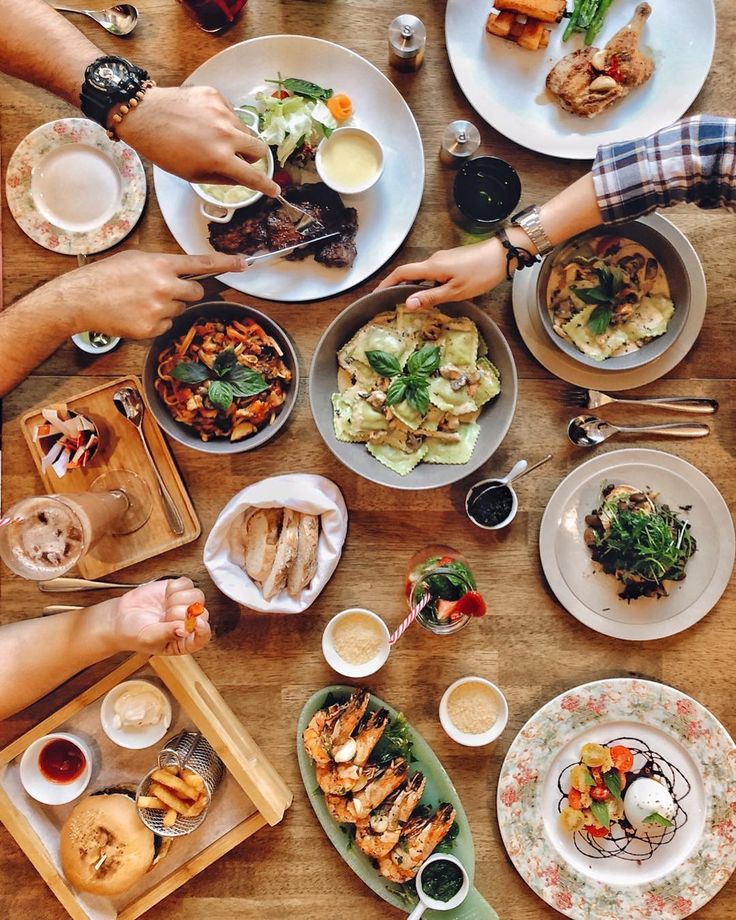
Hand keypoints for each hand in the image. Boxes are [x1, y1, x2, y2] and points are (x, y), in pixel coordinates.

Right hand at [57, 250, 246, 338]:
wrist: (80, 299)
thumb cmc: (106, 276)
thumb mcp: (136, 259)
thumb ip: (163, 264)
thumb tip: (183, 271)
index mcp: (161, 264)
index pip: (202, 263)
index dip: (226, 263)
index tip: (243, 264)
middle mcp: (165, 286)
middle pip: (197, 291)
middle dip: (187, 291)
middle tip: (164, 290)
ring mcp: (160, 310)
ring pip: (181, 309)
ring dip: (169, 307)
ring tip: (141, 301)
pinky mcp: (152, 329)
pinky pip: (167, 326)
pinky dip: (156, 322)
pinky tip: (137, 314)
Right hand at [112, 578, 210, 655]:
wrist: (120, 617)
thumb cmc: (134, 633)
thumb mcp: (149, 638)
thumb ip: (168, 633)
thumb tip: (185, 630)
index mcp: (184, 641)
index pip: (203, 637)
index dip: (203, 629)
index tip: (195, 622)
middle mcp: (188, 623)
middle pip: (203, 613)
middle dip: (182, 612)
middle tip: (165, 616)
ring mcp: (184, 605)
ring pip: (197, 596)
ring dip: (178, 599)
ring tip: (165, 606)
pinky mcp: (178, 590)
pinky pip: (187, 583)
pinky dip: (175, 587)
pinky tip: (165, 595)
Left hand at [116, 86, 279, 195]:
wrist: (144, 115)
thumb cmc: (165, 151)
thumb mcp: (193, 174)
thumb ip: (221, 177)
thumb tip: (240, 176)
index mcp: (220, 159)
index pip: (253, 176)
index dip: (266, 186)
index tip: (274, 190)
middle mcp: (226, 134)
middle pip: (259, 149)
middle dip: (253, 157)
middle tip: (238, 158)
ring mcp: (222, 112)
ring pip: (244, 130)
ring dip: (236, 137)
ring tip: (212, 137)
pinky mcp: (215, 96)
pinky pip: (230, 113)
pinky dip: (223, 120)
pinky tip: (204, 121)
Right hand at [376, 238, 507, 309]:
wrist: (503, 254)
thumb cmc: (481, 273)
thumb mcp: (455, 291)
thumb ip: (430, 297)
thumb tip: (407, 303)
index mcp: (432, 267)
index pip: (401, 273)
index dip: (386, 283)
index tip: (376, 294)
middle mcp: (434, 260)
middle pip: (410, 273)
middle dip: (397, 286)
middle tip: (390, 302)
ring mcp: (443, 259)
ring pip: (422, 274)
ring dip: (414, 286)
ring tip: (410, 303)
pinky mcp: (452, 261)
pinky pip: (432, 273)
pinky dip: (426, 284)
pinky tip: (432, 295)